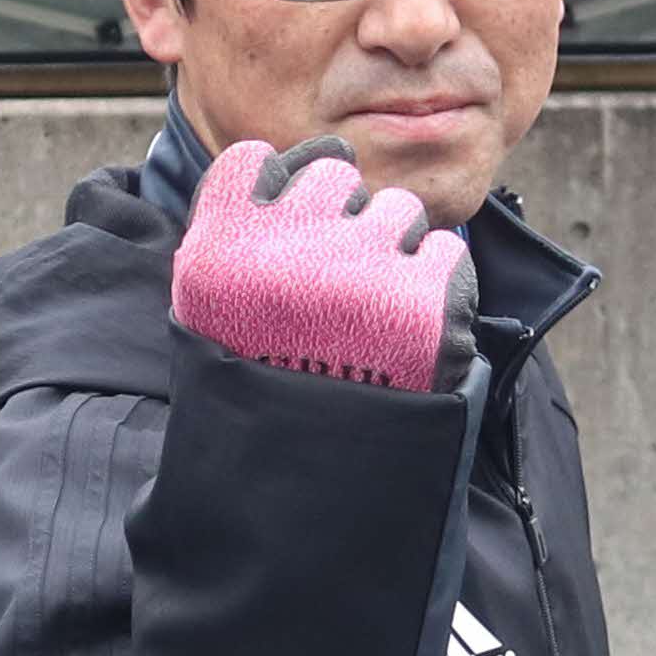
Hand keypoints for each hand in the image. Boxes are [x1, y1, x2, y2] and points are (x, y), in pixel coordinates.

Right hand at [168, 134, 471, 393]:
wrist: (309, 498)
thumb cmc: (259, 401)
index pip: (259, 160)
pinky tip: (412, 333)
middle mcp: (286, 249)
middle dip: (339, 219)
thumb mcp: (209, 317)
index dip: (280, 194)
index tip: (283, 238)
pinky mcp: (426, 303)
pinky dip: (437, 289)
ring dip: (392, 252)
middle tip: (333, 289)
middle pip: (333, 173)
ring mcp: (360, 271)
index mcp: (220, 250)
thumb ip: (239, 236)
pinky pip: (445, 254)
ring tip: (372, 320)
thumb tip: (315, 157)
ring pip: (397, 210)